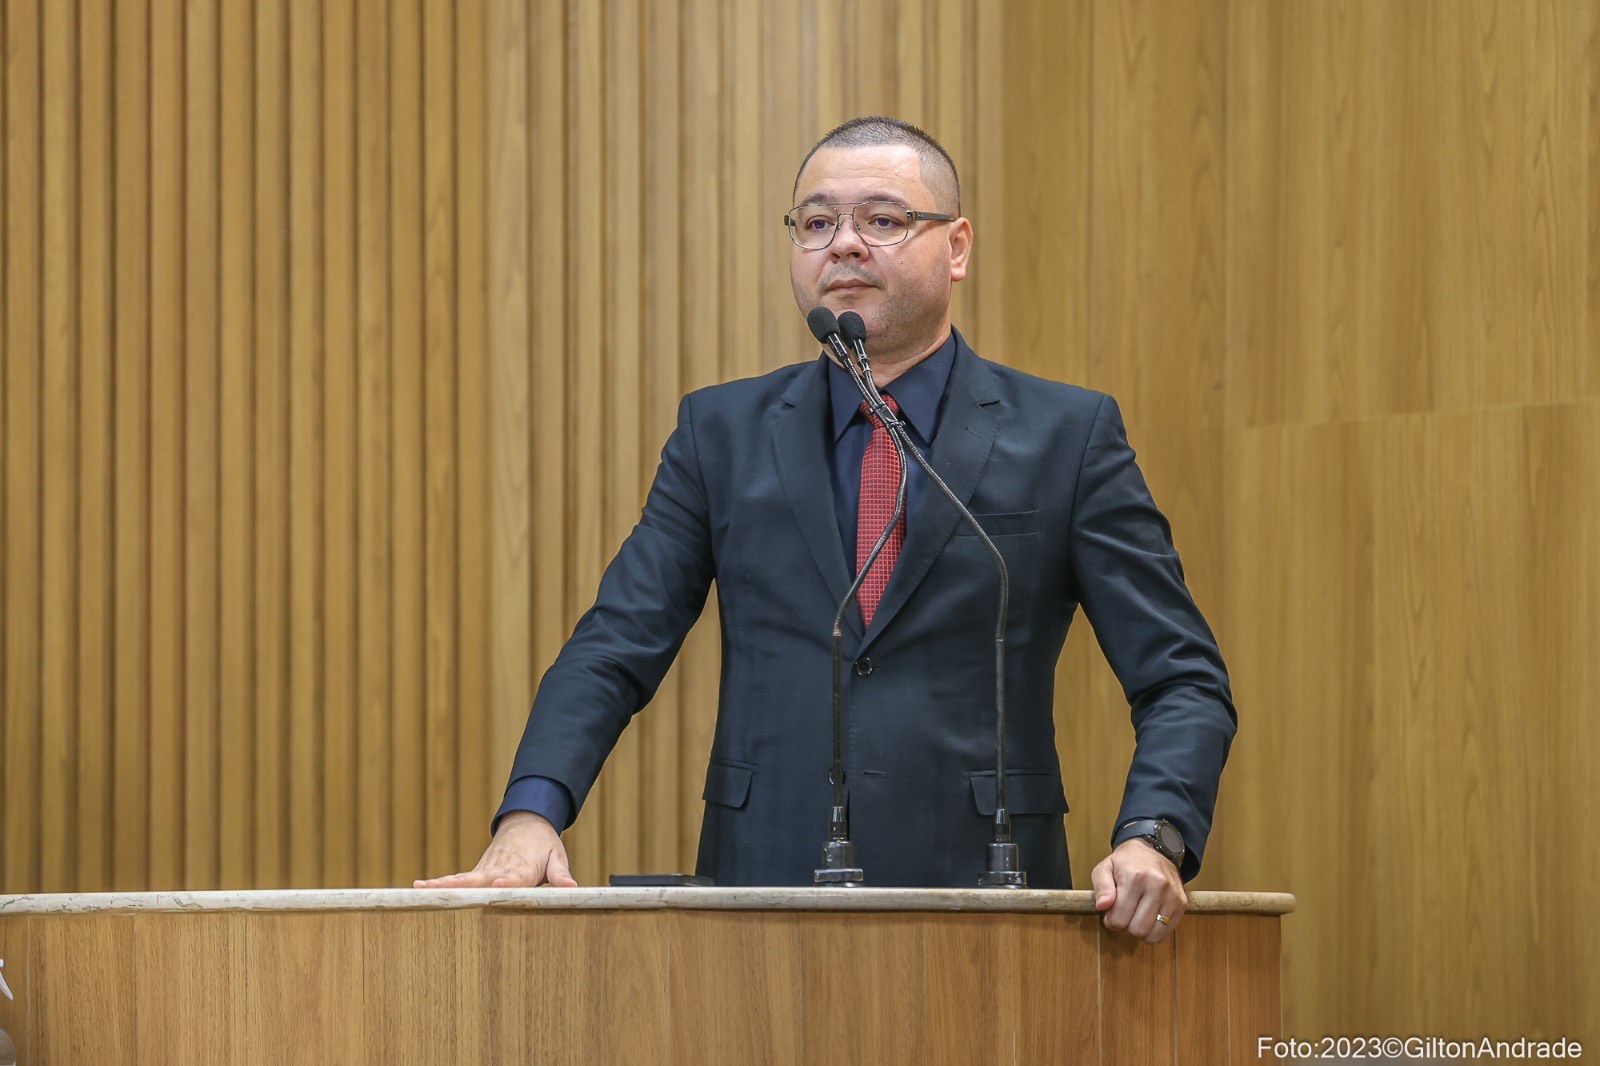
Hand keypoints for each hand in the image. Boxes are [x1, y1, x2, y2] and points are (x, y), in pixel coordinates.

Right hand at [412, 810, 577, 888]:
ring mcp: (486, 870)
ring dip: (445, 885)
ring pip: (464, 879)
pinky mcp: (477, 872)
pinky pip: (458, 879)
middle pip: (482, 881)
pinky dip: (440, 883)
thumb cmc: (543, 844)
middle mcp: (500, 869)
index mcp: (522, 869)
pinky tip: (420, 888)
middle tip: (449, 894)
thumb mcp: (556, 856)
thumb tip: (572, 886)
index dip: (508, 883)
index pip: (514, 878)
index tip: (499, 883)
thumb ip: (561, 874)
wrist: (527, 822)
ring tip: (424, 890)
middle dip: (467, 888)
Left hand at [1091, 838, 1185, 943]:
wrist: (1151, 850)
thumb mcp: (1105, 868)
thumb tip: (1102, 906)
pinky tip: (1148, 918)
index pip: (1119, 919)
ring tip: (1135, 917)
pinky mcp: (1181, 903)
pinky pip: (1166, 932)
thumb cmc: (1125, 863)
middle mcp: (1157, 885)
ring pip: (1153, 935)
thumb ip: (1101, 888)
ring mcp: (1172, 895)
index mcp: (1135, 877)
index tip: (1110, 913)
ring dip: (1141, 931)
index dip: (1111, 921)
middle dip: (1125, 927)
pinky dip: (1154, 931)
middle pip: (1137, 930)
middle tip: (1123, 915)